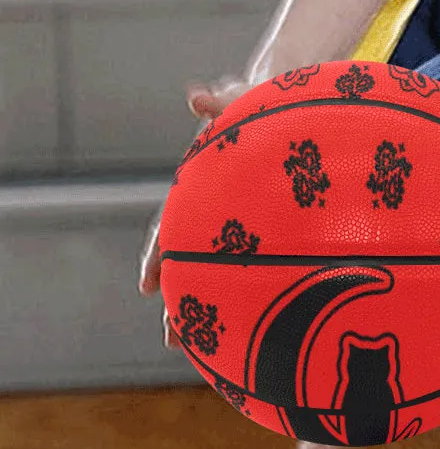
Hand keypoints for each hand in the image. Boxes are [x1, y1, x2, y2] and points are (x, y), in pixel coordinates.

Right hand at [139, 77, 249, 346]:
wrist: (285, 107)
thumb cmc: (257, 104)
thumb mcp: (238, 102)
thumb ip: (218, 101)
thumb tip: (195, 97)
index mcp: (201, 189)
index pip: (171, 228)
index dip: (157, 257)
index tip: (146, 287)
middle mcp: (213, 213)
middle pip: (189, 264)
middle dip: (178, 301)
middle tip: (173, 339)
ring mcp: (239, 224)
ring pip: (219, 273)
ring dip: (210, 309)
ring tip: (206, 351)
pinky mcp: (269, 230)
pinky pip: (256, 266)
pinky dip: (251, 295)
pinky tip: (259, 330)